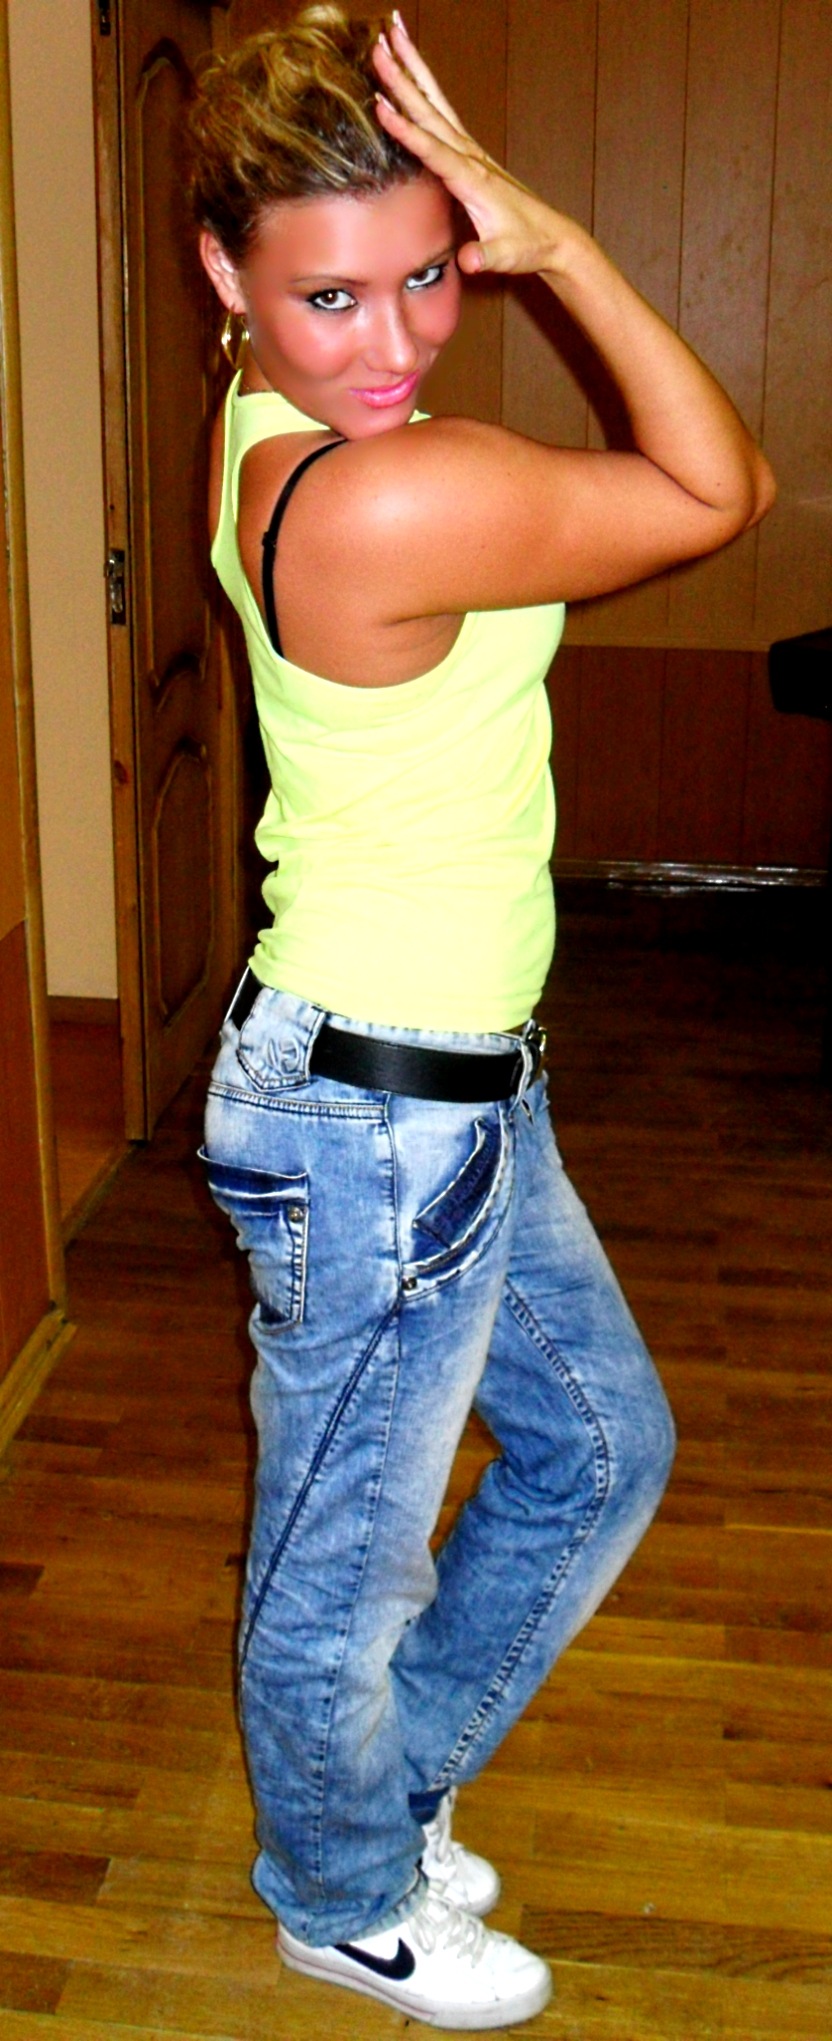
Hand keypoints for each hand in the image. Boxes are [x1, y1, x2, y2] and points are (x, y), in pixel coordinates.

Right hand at [373, 15, 568, 278]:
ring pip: (435, 102)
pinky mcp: (470, 153)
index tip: (381, 105)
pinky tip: (411, 74)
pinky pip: (441, 113)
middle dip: (404, 76)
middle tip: (379, 43)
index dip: (406, 130)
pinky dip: (423, 88)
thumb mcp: (506, 257)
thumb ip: (486, 256)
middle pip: (431, 110)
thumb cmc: (527, 247)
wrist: (551, 237)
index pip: (433, 149)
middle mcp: (471, 156)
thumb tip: (469, 261)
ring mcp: (471, 151)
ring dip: (412, 68)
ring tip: (392, 35)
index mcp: (473, 178)